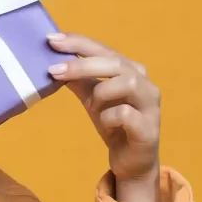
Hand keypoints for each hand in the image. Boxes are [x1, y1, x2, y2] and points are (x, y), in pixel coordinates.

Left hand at [46, 33, 162, 201]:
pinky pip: (125, 114)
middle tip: (53, 70)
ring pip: (127, 82)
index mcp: (130, 70)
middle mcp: (145, 82)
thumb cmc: (112, 123)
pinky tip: (105, 124)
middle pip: (115, 62)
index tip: (51, 40)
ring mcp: (150, 104)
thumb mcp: (91, 97)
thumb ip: (77, 79)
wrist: (131, 160)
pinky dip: (108, 117)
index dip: (78, 43)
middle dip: (81, 64)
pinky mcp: (149, 128)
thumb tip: (51, 60)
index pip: (103, 49)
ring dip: (101, 92)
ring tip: (92, 105)